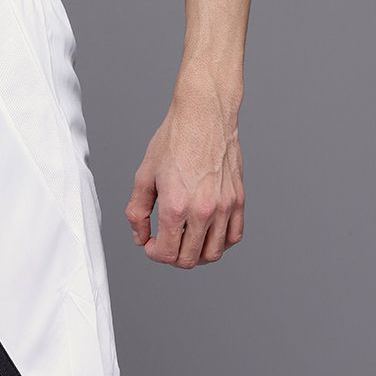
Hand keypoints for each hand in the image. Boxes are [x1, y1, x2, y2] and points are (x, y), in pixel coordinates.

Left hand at [125, 77, 245, 268]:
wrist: (204, 115)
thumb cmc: (174, 140)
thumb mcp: (143, 176)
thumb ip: (137, 212)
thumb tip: (141, 237)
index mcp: (176, 206)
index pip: (166, 253)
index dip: (154, 254)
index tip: (151, 243)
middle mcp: (202, 210)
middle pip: (189, 259)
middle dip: (173, 256)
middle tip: (166, 242)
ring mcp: (224, 206)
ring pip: (213, 253)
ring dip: (196, 253)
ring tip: (186, 239)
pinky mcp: (238, 200)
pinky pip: (234, 236)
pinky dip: (220, 242)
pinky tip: (207, 232)